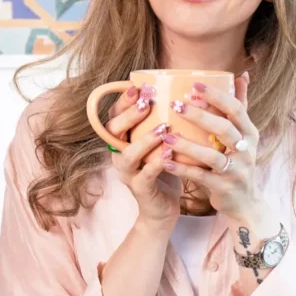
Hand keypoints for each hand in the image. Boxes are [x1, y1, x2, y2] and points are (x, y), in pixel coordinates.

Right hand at [106, 84, 181, 233]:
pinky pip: (145, 175)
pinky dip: (157, 163)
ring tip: (163, 128)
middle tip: (148, 103)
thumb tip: (182, 90)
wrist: (163, 208)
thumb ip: (164, 120)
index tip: (139, 87)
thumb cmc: (165, 168)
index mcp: (123, 140)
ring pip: (128, 154)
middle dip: (130, 115)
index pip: (115, 115)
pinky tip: (170, 152)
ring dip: (145, 139)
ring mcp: (128, 173)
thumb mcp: (162, 141)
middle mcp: (119, 155)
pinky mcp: (140, 189)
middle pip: (113, 131)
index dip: (123, 101)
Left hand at [158, 72, 261, 221]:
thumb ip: (241, 106)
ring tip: (166, 136)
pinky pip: (201, 177)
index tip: (194, 85)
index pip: (236, 109)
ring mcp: (236, 170)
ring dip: (187, 145)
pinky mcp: (224, 187)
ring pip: (211, 155)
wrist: (245, 202)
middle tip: (176, 105)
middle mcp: (246, 150)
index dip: (216, 96)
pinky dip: (183, 169)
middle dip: (200, 116)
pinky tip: (165, 162)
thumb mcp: (244, 135)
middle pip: (224, 128)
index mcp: (250, 133)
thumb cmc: (238, 161)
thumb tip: (242, 75)